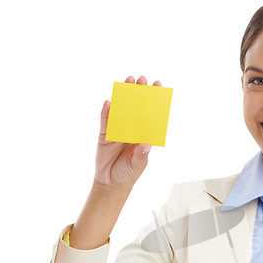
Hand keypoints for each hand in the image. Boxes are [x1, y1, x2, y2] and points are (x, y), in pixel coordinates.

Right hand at [93, 75, 161, 193]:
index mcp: (144, 136)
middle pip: (136, 108)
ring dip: (124, 96)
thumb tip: (145, 145)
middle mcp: (132, 130)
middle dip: (139, 93)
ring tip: (128, 82)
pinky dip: (107, 111)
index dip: (154, 102)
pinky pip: (105, 120)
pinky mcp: (104, 134)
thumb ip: (141, 156)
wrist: (110, 183)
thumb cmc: (128, 174)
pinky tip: (109, 102)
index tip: (158, 87)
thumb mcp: (138, 166)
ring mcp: (118, 130)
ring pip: (121, 110)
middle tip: (142, 79)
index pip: (150, 116)